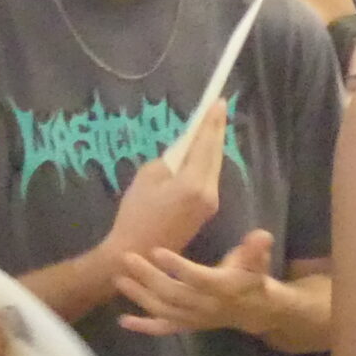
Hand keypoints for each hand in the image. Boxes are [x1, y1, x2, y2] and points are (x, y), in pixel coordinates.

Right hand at [103, 99, 226, 264]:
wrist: (139, 253)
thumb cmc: (136, 214)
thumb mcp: (147, 177)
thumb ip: (169, 159)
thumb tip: (182, 153)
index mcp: (193, 183)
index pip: (206, 145)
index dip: (211, 122)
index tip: (219, 101)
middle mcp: (209, 192)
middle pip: (214, 155)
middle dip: (216, 130)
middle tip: (219, 107)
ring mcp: (210, 203)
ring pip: (212, 166)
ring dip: (211, 146)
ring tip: (211, 122)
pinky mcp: (205, 210)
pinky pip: (207, 178)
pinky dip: (205, 162)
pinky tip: (203, 150)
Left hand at [117, 228, 274, 337]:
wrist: (255, 311)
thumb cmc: (252, 279)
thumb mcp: (257, 263)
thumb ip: (256, 250)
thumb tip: (262, 235)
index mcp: (222, 288)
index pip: (197, 278)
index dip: (178, 267)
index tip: (157, 251)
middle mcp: (206, 306)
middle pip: (173, 293)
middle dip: (148, 277)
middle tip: (127, 257)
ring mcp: (194, 318)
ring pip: (163, 310)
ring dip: (140, 296)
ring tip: (119, 278)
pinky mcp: (187, 325)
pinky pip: (164, 329)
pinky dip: (144, 327)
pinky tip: (123, 321)